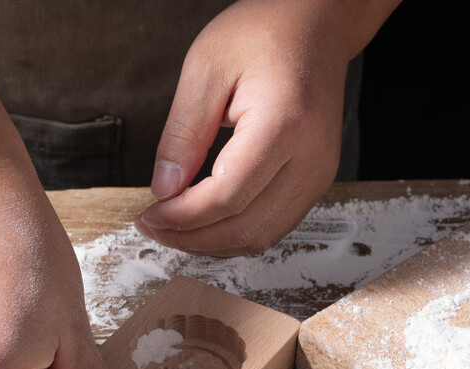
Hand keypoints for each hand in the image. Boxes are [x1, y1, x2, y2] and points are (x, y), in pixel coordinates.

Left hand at [135, 0, 366, 255]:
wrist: (317, 23)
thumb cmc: (266, 32)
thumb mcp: (206, 68)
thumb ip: (183, 133)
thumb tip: (165, 190)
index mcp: (285, 125)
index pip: (227, 197)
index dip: (182, 218)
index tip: (149, 216)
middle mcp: (311, 158)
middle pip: (246, 227)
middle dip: (192, 238)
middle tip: (153, 228)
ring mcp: (319, 173)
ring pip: (262, 236)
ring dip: (213, 243)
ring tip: (173, 229)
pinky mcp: (316, 180)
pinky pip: (275, 225)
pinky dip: (235, 233)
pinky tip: (205, 223)